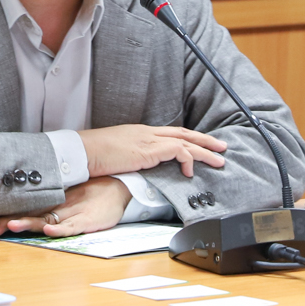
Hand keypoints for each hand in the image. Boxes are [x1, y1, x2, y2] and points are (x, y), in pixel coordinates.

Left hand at [0, 178, 130, 238]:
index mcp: (51, 206)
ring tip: (12, 226)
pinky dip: (60, 229)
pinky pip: (72, 226)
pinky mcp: (87, 220)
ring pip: (47, 219)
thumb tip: (24, 217)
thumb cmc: (91, 196)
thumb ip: (50, 211)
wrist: (118, 186)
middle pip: (30, 216)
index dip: (4, 219)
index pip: (24, 212)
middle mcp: (57, 209)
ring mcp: (72, 214)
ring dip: (29, 223)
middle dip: (8, 223)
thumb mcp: (68, 203)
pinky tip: (49, 230)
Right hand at [77, 124, 226, 178]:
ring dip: (205, 151)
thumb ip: (131, 159)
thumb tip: (139, 169)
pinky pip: (178, 151)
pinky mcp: (149, 149)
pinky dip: (188, 160)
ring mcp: (149, 139)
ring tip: (218, 161)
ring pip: (186, 141)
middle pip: (184, 133)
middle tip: (221, 147)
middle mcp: (147, 132)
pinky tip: (189, 173)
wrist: (82, 151)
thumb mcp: (117, 156)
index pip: (171, 133)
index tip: (202, 144)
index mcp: (140, 133)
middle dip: (205, 140)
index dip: (189, 138)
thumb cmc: (93, 156)